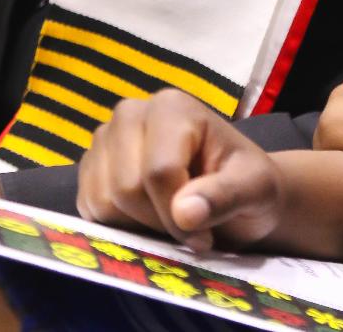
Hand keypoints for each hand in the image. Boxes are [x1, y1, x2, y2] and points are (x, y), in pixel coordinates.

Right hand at [77, 91, 283, 252]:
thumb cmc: (247, 184)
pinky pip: (88, 208)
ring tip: (168, 219)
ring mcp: (105, 138)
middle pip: (126, 187)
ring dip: (137, 226)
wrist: (234, 192)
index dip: (177, 216)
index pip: (158, 171)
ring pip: (103, 200)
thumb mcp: (255, 189)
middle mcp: (131, 113)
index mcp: (171, 107)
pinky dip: (115, 226)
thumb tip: (184, 213)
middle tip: (187, 228)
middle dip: (157, 221)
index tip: (203, 235)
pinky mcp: (91, 167)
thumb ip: (224, 197)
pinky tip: (145, 218)